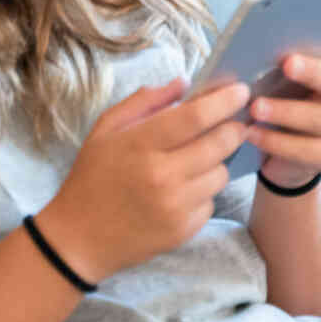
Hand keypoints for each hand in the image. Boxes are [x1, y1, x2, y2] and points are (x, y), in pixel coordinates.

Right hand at [37, 78, 252, 282]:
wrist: (79, 238)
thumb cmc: (92, 176)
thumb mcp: (106, 129)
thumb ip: (145, 101)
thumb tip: (184, 83)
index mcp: (140, 145)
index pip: (196, 117)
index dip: (224, 100)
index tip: (241, 90)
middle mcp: (162, 176)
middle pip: (220, 143)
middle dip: (234, 128)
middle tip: (234, 122)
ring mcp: (175, 207)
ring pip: (221, 174)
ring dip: (217, 162)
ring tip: (196, 160)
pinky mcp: (183, 231)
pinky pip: (212, 202)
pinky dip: (204, 192)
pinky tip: (184, 190)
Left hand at [249, 0, 320, 188]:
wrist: (278, 157)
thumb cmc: (275, 103)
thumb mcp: (272, 79)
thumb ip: (272, 59)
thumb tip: (254, 36)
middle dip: (311, 70)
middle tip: (286, 63)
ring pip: (319, 118)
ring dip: (285, 111)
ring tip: (255, 109)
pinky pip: (303, 149)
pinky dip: (274, 140)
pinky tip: (251, 134)